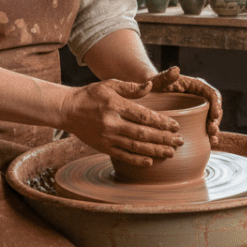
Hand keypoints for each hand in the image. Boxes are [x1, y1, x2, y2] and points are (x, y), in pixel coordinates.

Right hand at [61, 79, 183, 166]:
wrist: (67, 110)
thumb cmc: (90, 95)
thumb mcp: (109, 84)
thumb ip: (130, 87)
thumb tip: (150, 86)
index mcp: (116, 106)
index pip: (143, 116)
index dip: (161, 122)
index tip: (175, 126)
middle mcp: (112, 123)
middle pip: (143, 134)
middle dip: (163, 139)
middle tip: (179, 142)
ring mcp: (107, 137)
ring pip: (135, 147)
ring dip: (155, 151)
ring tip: (170, 153)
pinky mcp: (102, 147)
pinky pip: (122, 156)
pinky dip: (137, 160)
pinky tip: (150, 162)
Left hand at [147, 66, 222, 145]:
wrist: (150, 94)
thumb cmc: (155, 86)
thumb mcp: (158, 81)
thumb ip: (166, 76)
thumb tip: (175, 70)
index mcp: (197, 86)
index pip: (212, 94)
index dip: (216, 104)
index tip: (215, 115)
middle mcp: (201, 98)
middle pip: (215, 108)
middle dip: (216, 121)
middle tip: (212, 131)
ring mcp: (199, 109)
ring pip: (212, 120)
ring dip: (214, 130)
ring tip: (212, 140)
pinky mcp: (195, 119)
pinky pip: (205, 127)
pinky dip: (208, 135)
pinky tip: (209, 144)